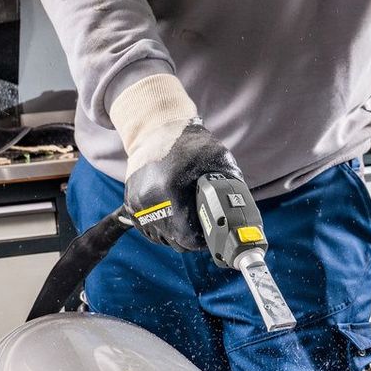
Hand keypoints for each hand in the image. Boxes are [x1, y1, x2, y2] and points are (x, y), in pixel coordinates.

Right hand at [124, 120, 240, 250]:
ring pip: (160, 238)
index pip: (187, 237)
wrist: (158, 130)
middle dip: (191, 237)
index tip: (212, 235)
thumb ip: (230, 188)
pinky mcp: (130, 203)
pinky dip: (162, 227)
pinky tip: (174, 215)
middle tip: (204, 226)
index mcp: (171, 189)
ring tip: (189, 218)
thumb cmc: (191, 144)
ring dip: (176, 234)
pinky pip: (148, 229)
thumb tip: (239, 215)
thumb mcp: (219, 160)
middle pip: (174, 241)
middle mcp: (149, 199)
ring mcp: (137, 202)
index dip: (203, 240)